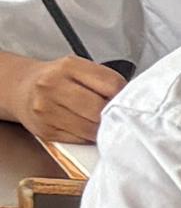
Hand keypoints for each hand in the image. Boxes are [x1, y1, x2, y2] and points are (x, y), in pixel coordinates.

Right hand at [8, 52, 122, 141]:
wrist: (21, 88)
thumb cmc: (56, 79)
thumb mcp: (79, 69)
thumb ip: (104, 81)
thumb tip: (132, 101)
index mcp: (69, 67)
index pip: (112, 85)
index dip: (124, 96)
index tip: (125, 101)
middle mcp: (53, 86)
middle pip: (100, 109)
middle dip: (111, 115)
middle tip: (112, 115)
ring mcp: (46, 110)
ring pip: (91, 129)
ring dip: (102, 129)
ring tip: (99, 121)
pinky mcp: (45, 130)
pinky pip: (80, 140)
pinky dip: (89, 137)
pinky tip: (85, 127)